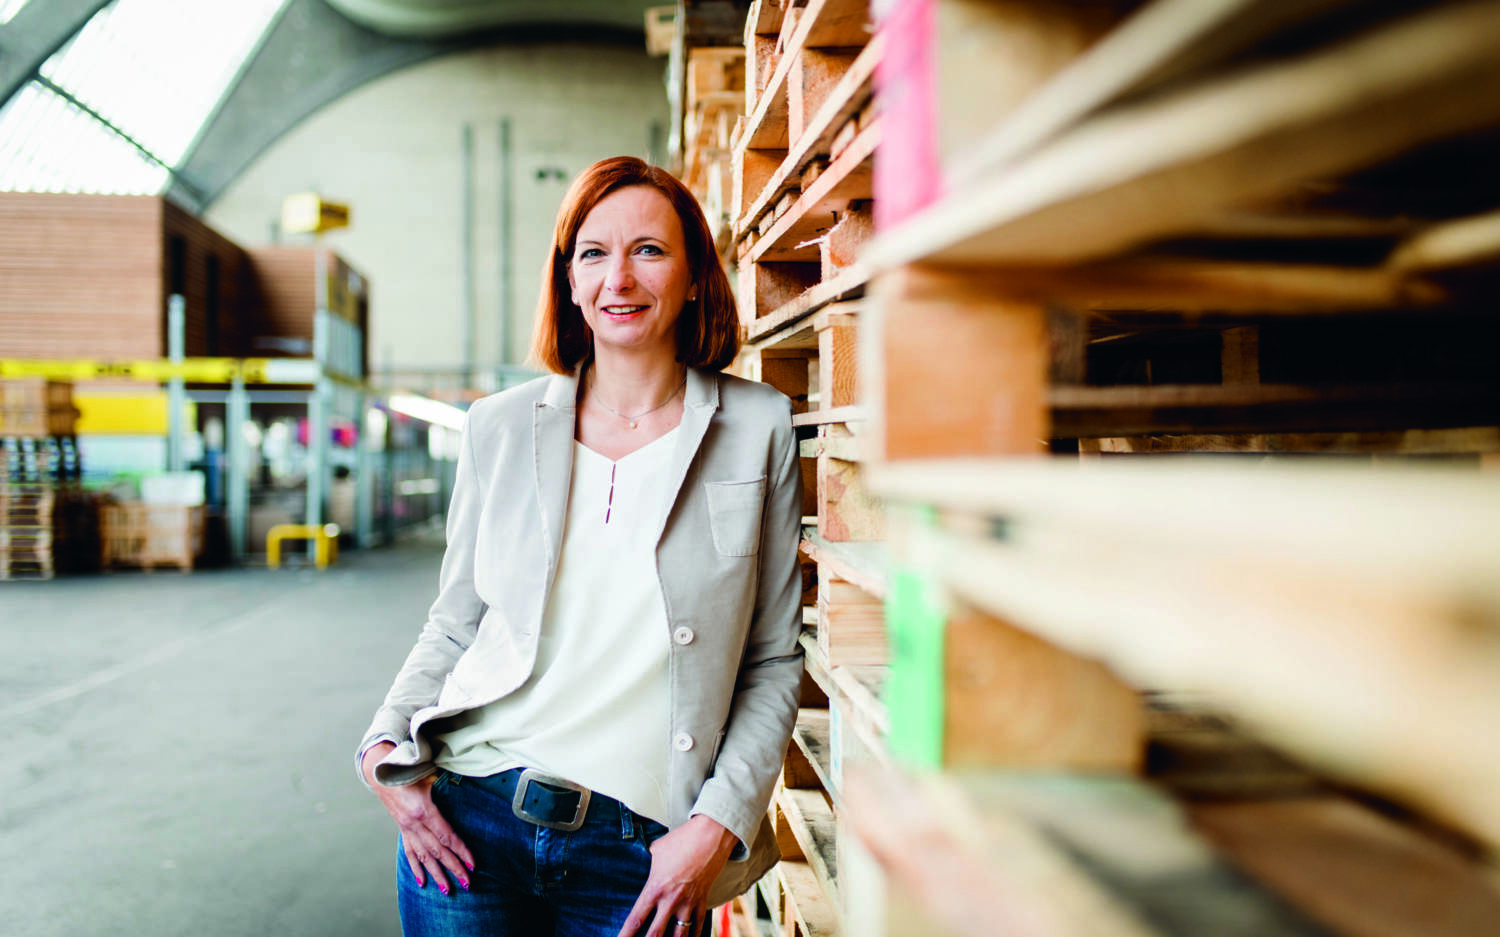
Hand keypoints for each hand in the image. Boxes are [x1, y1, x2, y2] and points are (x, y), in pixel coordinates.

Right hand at [361, 742, 474, 894]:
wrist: (382, 773)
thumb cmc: (410, 771)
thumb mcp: (429, 776)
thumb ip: (446, 785)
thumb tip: (466, 788)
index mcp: (424, 811)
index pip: (447, 836)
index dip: (461, 851)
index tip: (473, 864)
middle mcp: (414, 824)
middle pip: (438, 851)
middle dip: (453, 868)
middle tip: (467, 883)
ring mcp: (407, 829)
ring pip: (424, 856)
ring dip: (436, 874)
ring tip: (447, 890)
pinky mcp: (402, 830)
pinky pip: (410, 853)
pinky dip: (416, 868)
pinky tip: (422, 882)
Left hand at [617, 814, 737, 936]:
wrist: (710, 836)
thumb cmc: (681, 840)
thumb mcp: (657, 849)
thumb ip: (650, 862)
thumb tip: (646, 863)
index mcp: (655, 888)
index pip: (636, 919)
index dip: (625, 935)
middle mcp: (670, 901)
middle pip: (655, 934)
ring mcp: (688, 903)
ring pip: (680, 936)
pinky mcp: (702, 901)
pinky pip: (698, 926)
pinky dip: (694, 935)